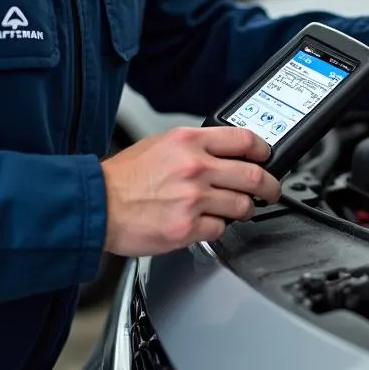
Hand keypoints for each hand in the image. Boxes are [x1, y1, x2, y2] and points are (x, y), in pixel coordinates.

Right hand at [101, 126, 280, 256]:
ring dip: (243, 210)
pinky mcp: (187, 227)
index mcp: (189, 142)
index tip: (267, 157)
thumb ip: (194, 147)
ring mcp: (192, 199)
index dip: (263, 150)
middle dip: (270, 186)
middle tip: (271, 190)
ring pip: (241, 205)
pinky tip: (206, 223)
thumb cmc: (123, 178)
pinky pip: (220, 229)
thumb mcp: (160, 145)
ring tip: (236, 210)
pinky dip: (217, 228)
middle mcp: (195, 167)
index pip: (244, 140)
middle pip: (253, 175)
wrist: (97, 205)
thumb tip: (222, 153)